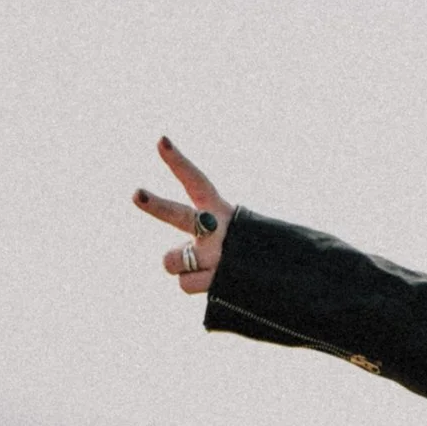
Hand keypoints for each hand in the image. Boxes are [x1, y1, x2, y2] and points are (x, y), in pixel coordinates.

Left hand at [133, 139, 235, 294]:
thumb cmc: (250, 249)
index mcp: (221, 211)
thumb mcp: (230, 232)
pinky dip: (195, 284)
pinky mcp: (217, 281)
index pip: (197, 181)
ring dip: (181, 265)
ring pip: (171, 260)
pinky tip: (216, 282)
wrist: (290, 274)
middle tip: (136, 194)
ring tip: (204, 266)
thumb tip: (173, 258)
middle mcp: (217, 230)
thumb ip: (200, 237)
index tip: (160, 141)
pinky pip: (185, 283)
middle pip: (179, 216)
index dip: (178, 162)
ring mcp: (216, 256)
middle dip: (155, 205)